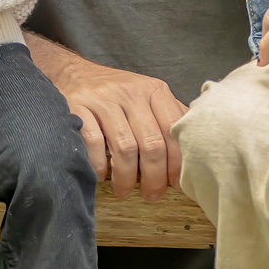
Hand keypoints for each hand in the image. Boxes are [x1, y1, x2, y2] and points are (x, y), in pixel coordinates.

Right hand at [28, 34, 186, 198]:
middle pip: (152, 144)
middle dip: (154, 177)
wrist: (74, 73)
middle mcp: (131, 92)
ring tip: (124, 191)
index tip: (175, 184)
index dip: (178, 163)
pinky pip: (94, 142)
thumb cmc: (116, 92)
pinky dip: (100, 165)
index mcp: (154, 90)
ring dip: (126, 177)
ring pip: (125, 147)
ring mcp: (104, 98)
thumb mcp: (147, 94)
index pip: (174, 131)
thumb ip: (169, 115)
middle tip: (151, 195)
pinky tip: (102, 175)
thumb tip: (194, 148)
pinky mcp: (79, 106)